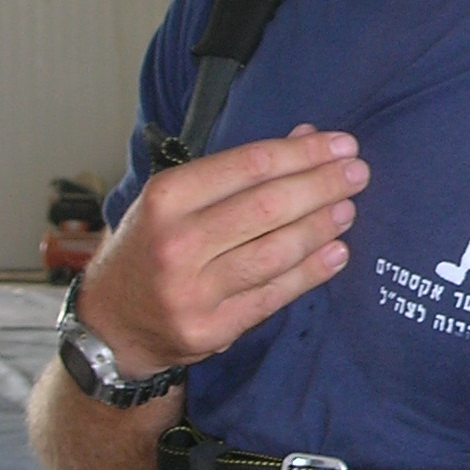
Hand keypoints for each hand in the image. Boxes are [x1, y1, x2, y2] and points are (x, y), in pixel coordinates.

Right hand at [77, 125, 368, 376]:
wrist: (111, 324)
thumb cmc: (150, 247)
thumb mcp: (175, 199)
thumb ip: (237, 172)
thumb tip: (307, 139)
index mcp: (166, 198)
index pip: (248, 166)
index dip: (302, 153)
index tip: (341, 144)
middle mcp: (177, 244)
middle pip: (267, 207)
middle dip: (322, 185)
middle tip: (358, 173)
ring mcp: (193, 292)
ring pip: (275, 253)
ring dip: (321, 227)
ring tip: (349, 208)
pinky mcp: (211, 331)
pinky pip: (273, 296)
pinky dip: (310, 272)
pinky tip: (337, 252)